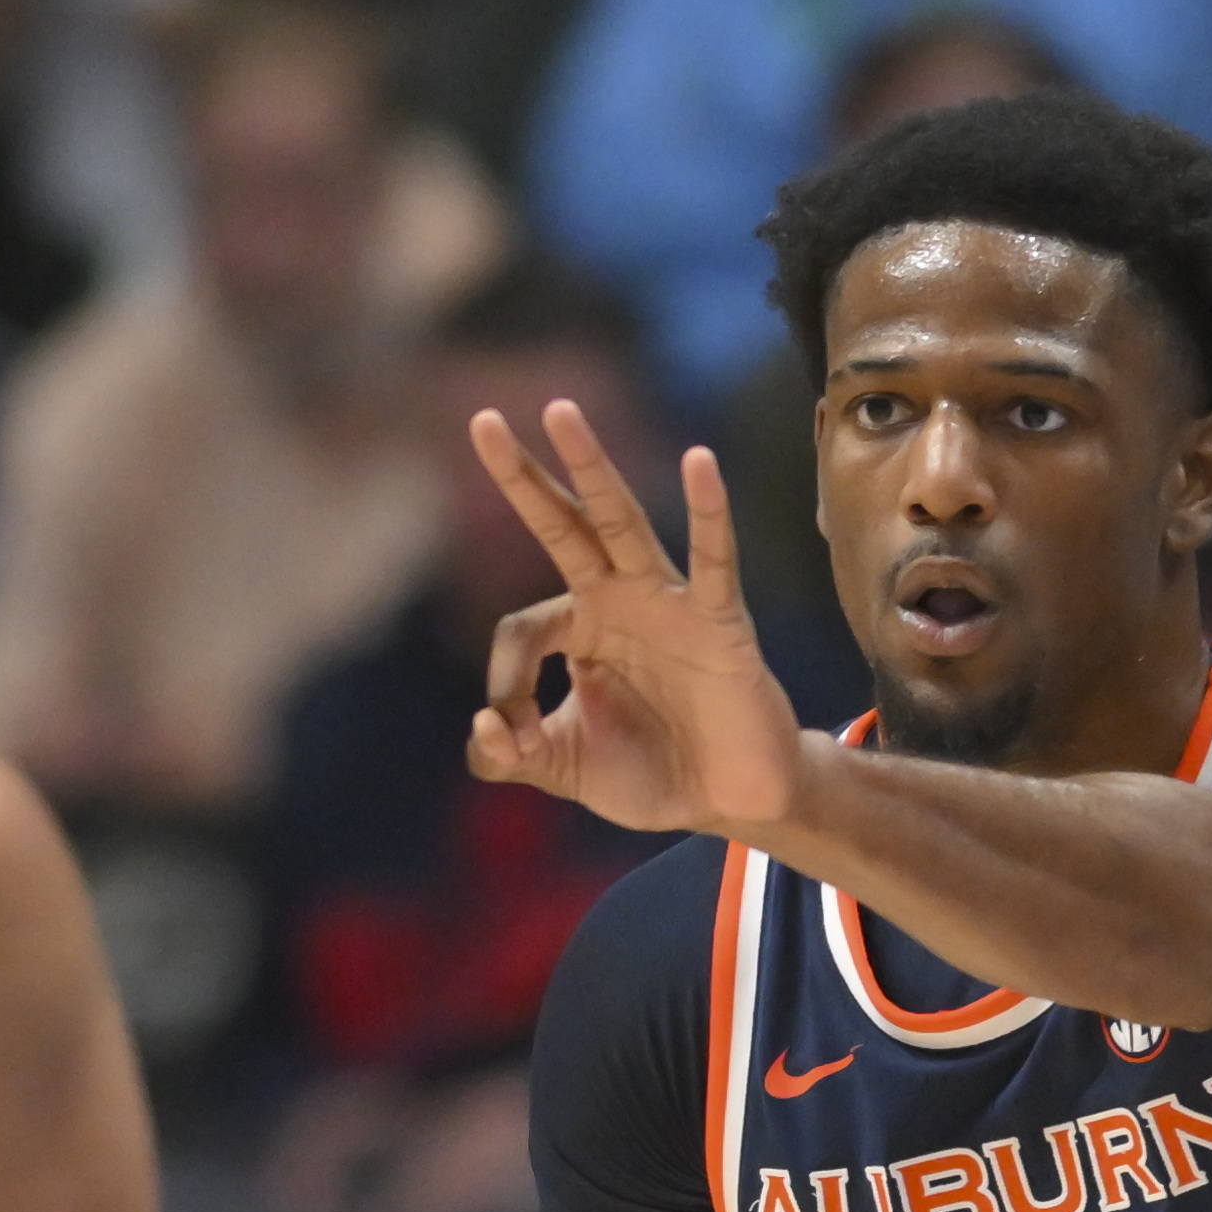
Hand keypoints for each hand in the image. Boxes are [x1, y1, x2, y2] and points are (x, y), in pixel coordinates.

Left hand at [467, 401, 808, 836]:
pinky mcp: (718, 621)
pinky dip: (708, 511)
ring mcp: (667, 603)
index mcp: (580, 630)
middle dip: (522, 477)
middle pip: (561, 525)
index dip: (506, 682)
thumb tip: (482, 729)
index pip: (521, 629)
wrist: (730, 800)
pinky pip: (712, 559)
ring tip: (558, 411)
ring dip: (591, 468)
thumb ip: (510, 758)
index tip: (515, 734)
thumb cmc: (652, 774)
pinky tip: (698, 462)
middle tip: (482, 420)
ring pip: (621, 523)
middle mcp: (618, 601)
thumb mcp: (565, 769)